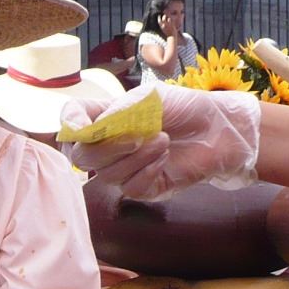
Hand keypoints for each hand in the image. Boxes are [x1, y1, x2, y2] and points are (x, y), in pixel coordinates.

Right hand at [62, 83, 260, 200]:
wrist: (218, 128)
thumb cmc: (184, 108)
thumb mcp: (146, 101)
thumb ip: (113, 115)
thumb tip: (83, 132)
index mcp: (105, 119)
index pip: (70, 124)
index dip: (69, 125)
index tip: (82, 127)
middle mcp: (109, 146)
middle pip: (82, 157)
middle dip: (109, 147)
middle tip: (140, 134)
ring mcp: (124, 169)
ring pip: (108, 174)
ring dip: (138, 156)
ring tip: (164, 140)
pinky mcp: (142, 188)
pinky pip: (130, 188)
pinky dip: (148, 171)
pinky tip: (165, 158)